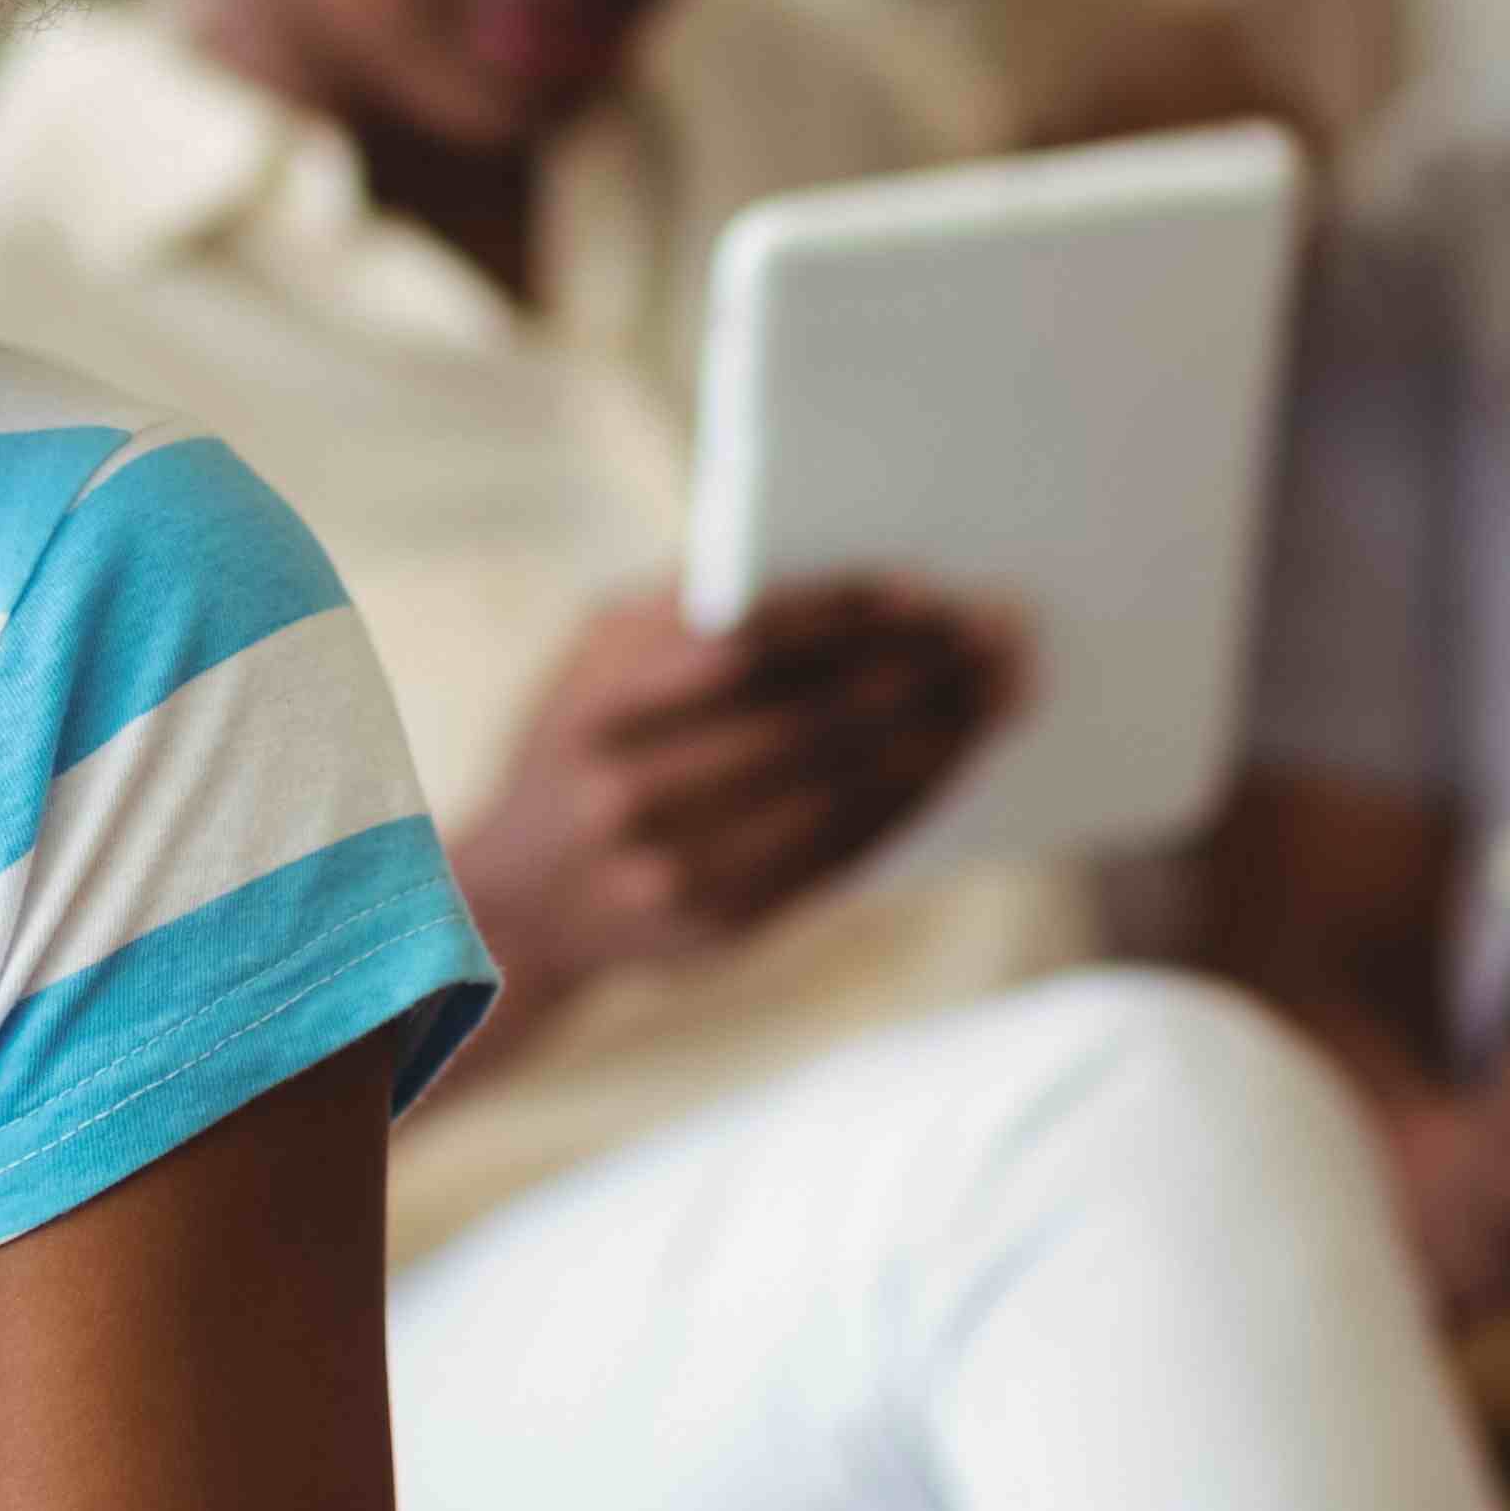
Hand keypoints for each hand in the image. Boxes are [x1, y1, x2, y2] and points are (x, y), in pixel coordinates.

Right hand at [447, 580, 1022, 1018]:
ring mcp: (676, 870)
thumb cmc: (578, 742)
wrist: (510, 905)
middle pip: (804, 721)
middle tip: (997, 632)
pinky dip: (906, 803)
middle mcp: (629, 792)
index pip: (739, 646)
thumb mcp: (593, 657)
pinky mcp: (722, 924)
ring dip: (934, 739)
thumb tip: (848, 586)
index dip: (842, 616)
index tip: (923, 589)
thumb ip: (687, 609)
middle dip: (913, 671)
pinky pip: (839, 856)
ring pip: (837, 795)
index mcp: (596, 703)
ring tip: (999, 693)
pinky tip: (954, 760)